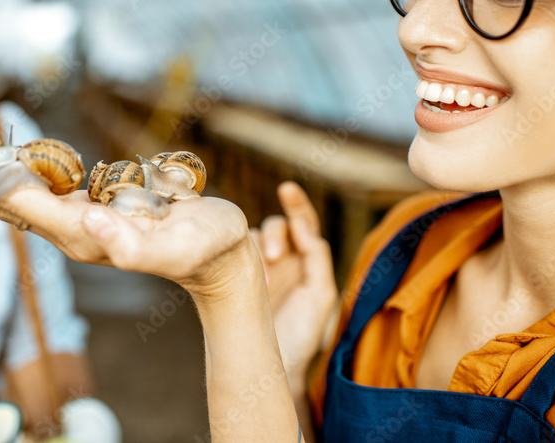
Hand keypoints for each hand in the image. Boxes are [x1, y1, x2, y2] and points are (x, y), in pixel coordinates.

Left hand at [0, 162, 253, 295]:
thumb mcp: (183, 245)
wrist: (221, 259)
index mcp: (83, 232)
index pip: (14, 202)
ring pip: (20, 193)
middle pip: (4, 201)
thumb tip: (90, 220)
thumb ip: (137, 243)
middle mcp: (72, 227)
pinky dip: (17, 172)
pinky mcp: (96, 209)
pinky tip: (1, 164)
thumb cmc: (208, 249)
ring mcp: (81, 219)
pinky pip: (45, 187)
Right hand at [249, 182, 336, 390]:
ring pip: (252, 238)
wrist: (276, 366)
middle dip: (274, 235)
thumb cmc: (301, 335)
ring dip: (257, 248)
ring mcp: (257, 268)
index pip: (302, 222)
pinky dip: (239, 257)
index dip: (296, 203)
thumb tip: (302, 226)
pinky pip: (234, 255)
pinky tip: (247, 274)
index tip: (286, 189)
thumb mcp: (320, 295)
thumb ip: (317, 257)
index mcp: (305, 261)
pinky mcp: (236, 277)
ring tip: (262, 275)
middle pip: (276, 227)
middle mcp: (282, 260)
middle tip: (272, 258)